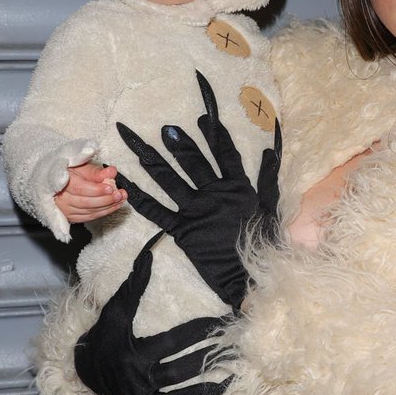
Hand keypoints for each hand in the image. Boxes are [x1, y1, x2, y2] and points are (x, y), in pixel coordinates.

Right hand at [55, 161, 126, 222]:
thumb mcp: (82, 167)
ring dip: (107, 206)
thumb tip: (112, 171)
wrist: (58, 183)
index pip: (79, 188)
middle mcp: (61, 198)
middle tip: (119, 194)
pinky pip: (89, 217)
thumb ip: (97, 171)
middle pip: (85, 202)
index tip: (110, 188)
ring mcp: (66, 210)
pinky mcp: (71, 217)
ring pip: (89, 211)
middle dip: (105, 199)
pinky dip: (103, 212)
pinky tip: (113, 206)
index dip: (96, 190)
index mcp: (60, 182)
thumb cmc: (70, 173)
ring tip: (120, 199)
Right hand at [74, 234, 233, 394]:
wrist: (80, 374)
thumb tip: (152, 245)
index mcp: (138, 354)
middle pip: (184, 369)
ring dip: (210, 393)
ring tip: (239, 384)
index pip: (176, 340)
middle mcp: (142, 380)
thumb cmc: (103, 338)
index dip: (201, 328)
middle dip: (213, 357)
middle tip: (244, 346)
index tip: (226, 317)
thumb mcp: (116, 309)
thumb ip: (136, 280)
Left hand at [115, 70, 280, 310]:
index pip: (225, 155)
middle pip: (194, 163)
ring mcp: (195, 211)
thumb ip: (268, 178)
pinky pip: (156, 212)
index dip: (214, 135)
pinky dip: (138, 196)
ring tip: (138, 144)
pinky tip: (124, 181)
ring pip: (170, 181)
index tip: (203, 118)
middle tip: (165, 129)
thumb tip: (268, 150)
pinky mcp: (182, 230)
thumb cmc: (264, 243)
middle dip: (179, 144)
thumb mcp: (271, 208)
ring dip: (153, 160)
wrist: (250, 276)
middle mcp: (214, 194)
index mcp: (238, 188)